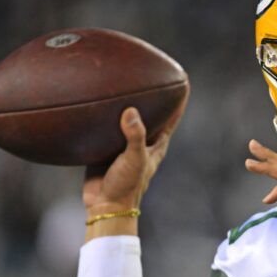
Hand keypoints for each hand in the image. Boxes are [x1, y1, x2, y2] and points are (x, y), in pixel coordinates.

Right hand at [83, 92, 187, 234]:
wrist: (104, 205)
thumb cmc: (127, 185)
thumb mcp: (134, 159)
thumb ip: (134, 135)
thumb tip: (131, 111)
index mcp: (156, 143)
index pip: (172, 116)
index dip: (179, 99)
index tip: (183, 79)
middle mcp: (142, 140)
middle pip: (152, 112)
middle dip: (153, 95)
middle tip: (151, 71)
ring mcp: (123, 143)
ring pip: (127, 118)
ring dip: (126, 102)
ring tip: (120, 80)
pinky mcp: (105, 146)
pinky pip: (106, 126)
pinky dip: (103, 115)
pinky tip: (94, 101)